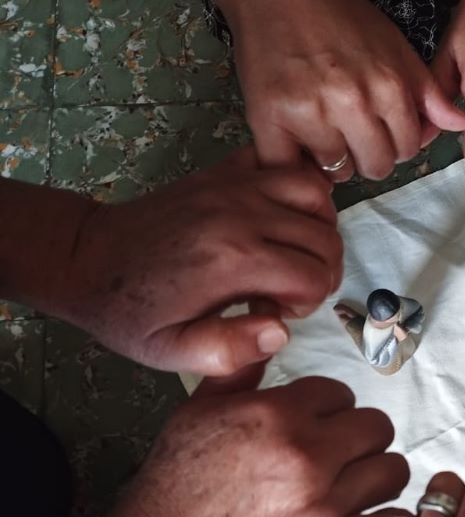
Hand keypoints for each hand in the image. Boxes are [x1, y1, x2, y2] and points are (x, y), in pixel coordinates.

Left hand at [57, 147, 340, 374]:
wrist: (86, 258)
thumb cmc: (130, 310)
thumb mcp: (171, 351)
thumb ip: (228, 350)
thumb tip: (280, 331)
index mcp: (232, 260)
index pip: (316, 276)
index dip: (307, 302)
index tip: (273, 311)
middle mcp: (241, 214)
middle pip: (326, 237)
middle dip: (319, 270)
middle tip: (284, 288)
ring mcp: (234, 185)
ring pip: (316, 194)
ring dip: (318, 227)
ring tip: (291, 253)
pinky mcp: (225, 171)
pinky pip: (285, 166)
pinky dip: (298, 190)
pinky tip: (281, 219)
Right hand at [106, 374, 412, 516]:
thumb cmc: (177, 481)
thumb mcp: (198, 408)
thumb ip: (242, 366)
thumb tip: (271, 327)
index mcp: (276, 413)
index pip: (342, 394)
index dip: (332, 413)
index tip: (316, 433)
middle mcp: (303, 452)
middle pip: (378, 427)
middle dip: (361, 443)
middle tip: (340, 463)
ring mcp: (317, 503)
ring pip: (393, 472)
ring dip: (378, 482)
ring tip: (354, 495)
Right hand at [219, 0, 464, 177]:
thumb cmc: (341, 19)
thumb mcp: (396, 49)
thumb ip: (428, 92)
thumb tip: (459, 124)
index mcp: (388, 88)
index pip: (408, 149)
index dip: (396, 143)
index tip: (380, 132)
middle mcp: (352, 104)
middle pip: (376, 166)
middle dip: (369, 155)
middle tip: (353, 134)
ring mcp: (310, 114)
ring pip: (338, 171)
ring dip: (334, 159)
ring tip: (325, 132)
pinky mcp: (271, 120)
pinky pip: (291, 170)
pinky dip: (297, 165)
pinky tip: (300, 147)